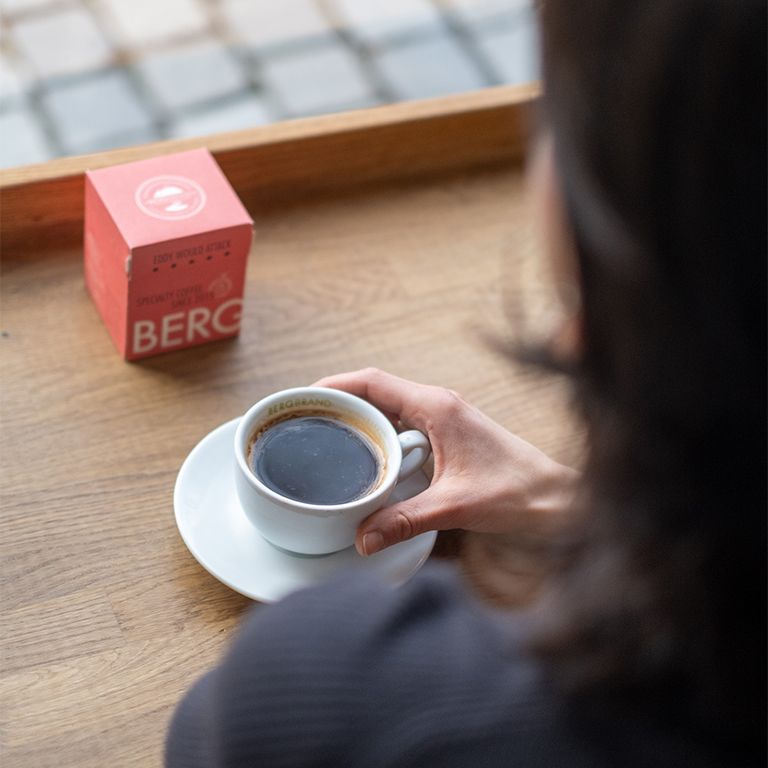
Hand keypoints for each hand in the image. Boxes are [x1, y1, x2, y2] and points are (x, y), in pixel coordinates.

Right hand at [313, 368, 578, 555]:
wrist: (556, 497)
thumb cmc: (518, 492)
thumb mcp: (454, 506)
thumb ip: (404, 520)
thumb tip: (362, 537)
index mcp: (437, 407)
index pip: (374, 382)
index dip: (336, 385)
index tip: (306, 396)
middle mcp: (439, 405)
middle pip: (377, 391)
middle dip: (341, 402)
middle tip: (308, 422)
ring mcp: (445, 418)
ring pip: (390, 407)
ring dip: (361, 418)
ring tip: (328, 437)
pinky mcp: (449, 435)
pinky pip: (405, 424)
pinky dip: (381, 434)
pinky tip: (367, 458)